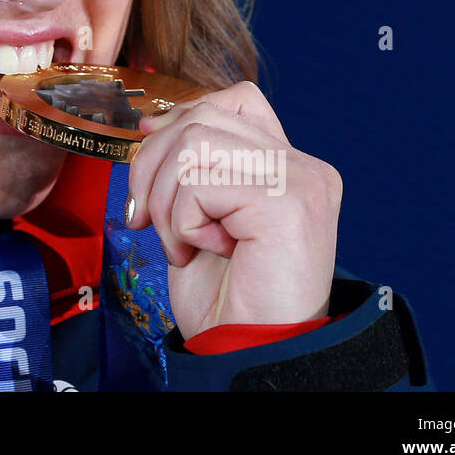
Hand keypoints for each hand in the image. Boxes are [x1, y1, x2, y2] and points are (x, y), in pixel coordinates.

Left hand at [124, 81, 340, 340]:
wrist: (250, 355)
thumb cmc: (226, 297)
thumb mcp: (200, 215)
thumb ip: (192, 165)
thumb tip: (151, 122)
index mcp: (290, 164)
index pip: (234, 99)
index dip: (182, 118)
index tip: (151, 160)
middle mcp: (305, 166)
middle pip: (202, 115)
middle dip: (153, 165)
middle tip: (149, 219)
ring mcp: (301, 182)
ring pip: (194, 143)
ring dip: (167, 200)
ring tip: (185, 243)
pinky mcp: (288, 204)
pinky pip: (199, 182)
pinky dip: (182, 222)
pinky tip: (205, 252)